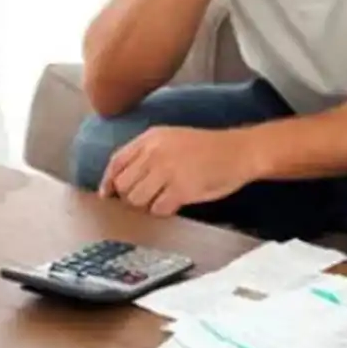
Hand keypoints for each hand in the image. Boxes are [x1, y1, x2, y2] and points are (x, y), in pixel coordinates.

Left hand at [98, 126, 258, 216]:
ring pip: (136, 200)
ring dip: (147, 204)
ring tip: (164, 197)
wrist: (239, 151)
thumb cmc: (208, 148)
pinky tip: (177, 201)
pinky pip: (158, 209)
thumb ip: (147, 153)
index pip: (116, 162)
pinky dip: (164, 210)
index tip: (107, 194)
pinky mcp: (181, 189)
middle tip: (149, 196)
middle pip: (124, 185)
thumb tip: (121, 180)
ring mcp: (167, 171)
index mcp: (151, 138)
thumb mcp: (173, 139)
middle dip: (132, 195)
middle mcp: (155, 153)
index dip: (108, 181)